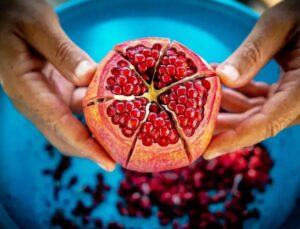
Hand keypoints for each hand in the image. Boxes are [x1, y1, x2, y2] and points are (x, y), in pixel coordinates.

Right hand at [0, 0, 114, 170]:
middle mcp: (34, 101)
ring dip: (98, 133)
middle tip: (124, 154)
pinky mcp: (55, 93)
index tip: (109, 163)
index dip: (85, 146)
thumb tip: (89, 77)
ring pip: (74, 125)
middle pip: (65, 136)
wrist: (3, 19)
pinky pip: (78, 109)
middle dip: (93, 149)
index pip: (58, 125)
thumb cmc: (14, 17)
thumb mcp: (37, 26)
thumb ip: (62, 52)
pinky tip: (117, 108)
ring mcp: (45, 99)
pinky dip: (96, 112)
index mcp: (25, 88)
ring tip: (126, 137)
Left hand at [204, 0, 299, 158]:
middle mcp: (298, 102)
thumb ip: (252, 54)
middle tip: (190, 123)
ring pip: (253, 112)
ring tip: (198, 96)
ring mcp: (292, 97)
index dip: (234, 139)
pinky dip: (236, 93)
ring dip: (225, 106)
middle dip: (221, 124)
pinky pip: (258, 100)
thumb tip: (221, 78)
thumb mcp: (280, 27)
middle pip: (254, 122)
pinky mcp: (286, 90)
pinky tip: (216, 82)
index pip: (266, 124)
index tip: (207, 151)